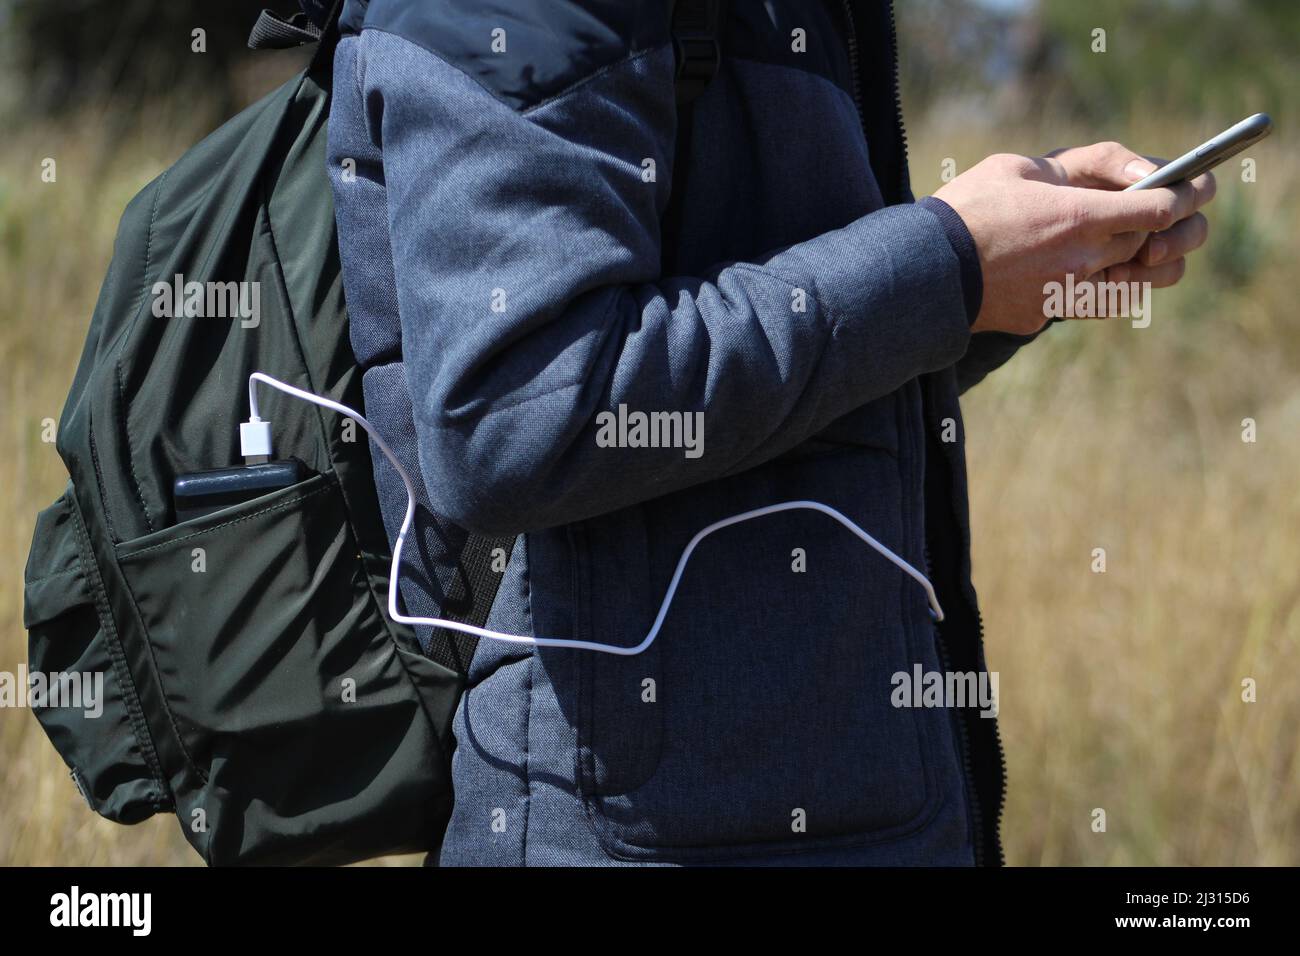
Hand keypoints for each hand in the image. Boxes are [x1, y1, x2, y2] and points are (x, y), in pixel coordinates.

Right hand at [932, 141, 1215, 334]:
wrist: (923, 272)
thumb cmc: (964, 210)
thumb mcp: (1014, 167)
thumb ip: (1069, 170)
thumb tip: (1103, 180)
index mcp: (1079, 217)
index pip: (1160, 209)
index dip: (1186, 196)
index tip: (1196, 187)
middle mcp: (1082, 261)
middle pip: (1150, 245)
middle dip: (1170, 228)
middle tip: (1174, 215)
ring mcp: (1065, 295)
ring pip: (1131, 282)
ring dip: (1145, 264)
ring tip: (1146, 250)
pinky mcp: (1043, 317)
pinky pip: (1088, 302)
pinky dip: (1099, 287)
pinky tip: (1092, 272)